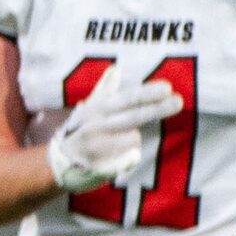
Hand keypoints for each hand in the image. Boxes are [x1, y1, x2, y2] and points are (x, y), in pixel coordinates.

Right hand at [44, 71, 182, 193]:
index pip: (126, 99)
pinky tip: (120, 159)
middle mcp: (96, 126)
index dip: (146, 93)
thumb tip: (115, 68)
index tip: (167, 87)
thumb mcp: (88, 110)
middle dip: (156, 108)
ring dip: (131, 142)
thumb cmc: (78, 133)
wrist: (56, 164)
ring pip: (132, 139)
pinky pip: (127, 160)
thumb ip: (104, 90)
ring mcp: (97, 147)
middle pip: (132, 116)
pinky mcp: (99, 167)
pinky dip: (128, 159)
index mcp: (97, 110)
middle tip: (178, 101)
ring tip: (114, 145)